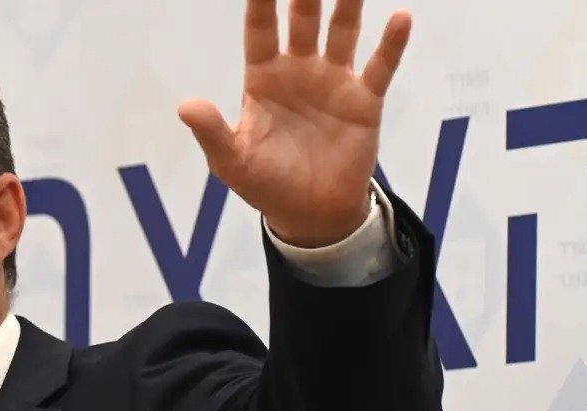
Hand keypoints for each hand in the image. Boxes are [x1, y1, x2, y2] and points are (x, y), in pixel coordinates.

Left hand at [178, 0, 410, 247]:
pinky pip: (379, 66)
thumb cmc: (266, 184)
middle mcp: (299, 70)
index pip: (260, 30)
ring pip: (342, 32)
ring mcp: (333, 82)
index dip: (260, 1)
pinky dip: (392, 43)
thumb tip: (185, 106)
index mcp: (263, 79)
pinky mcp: (364, 101)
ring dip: (347, 4)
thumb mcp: (232, 161)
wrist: (310, 214)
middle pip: (303, 19)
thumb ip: (211, 131)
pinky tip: (401, 17)